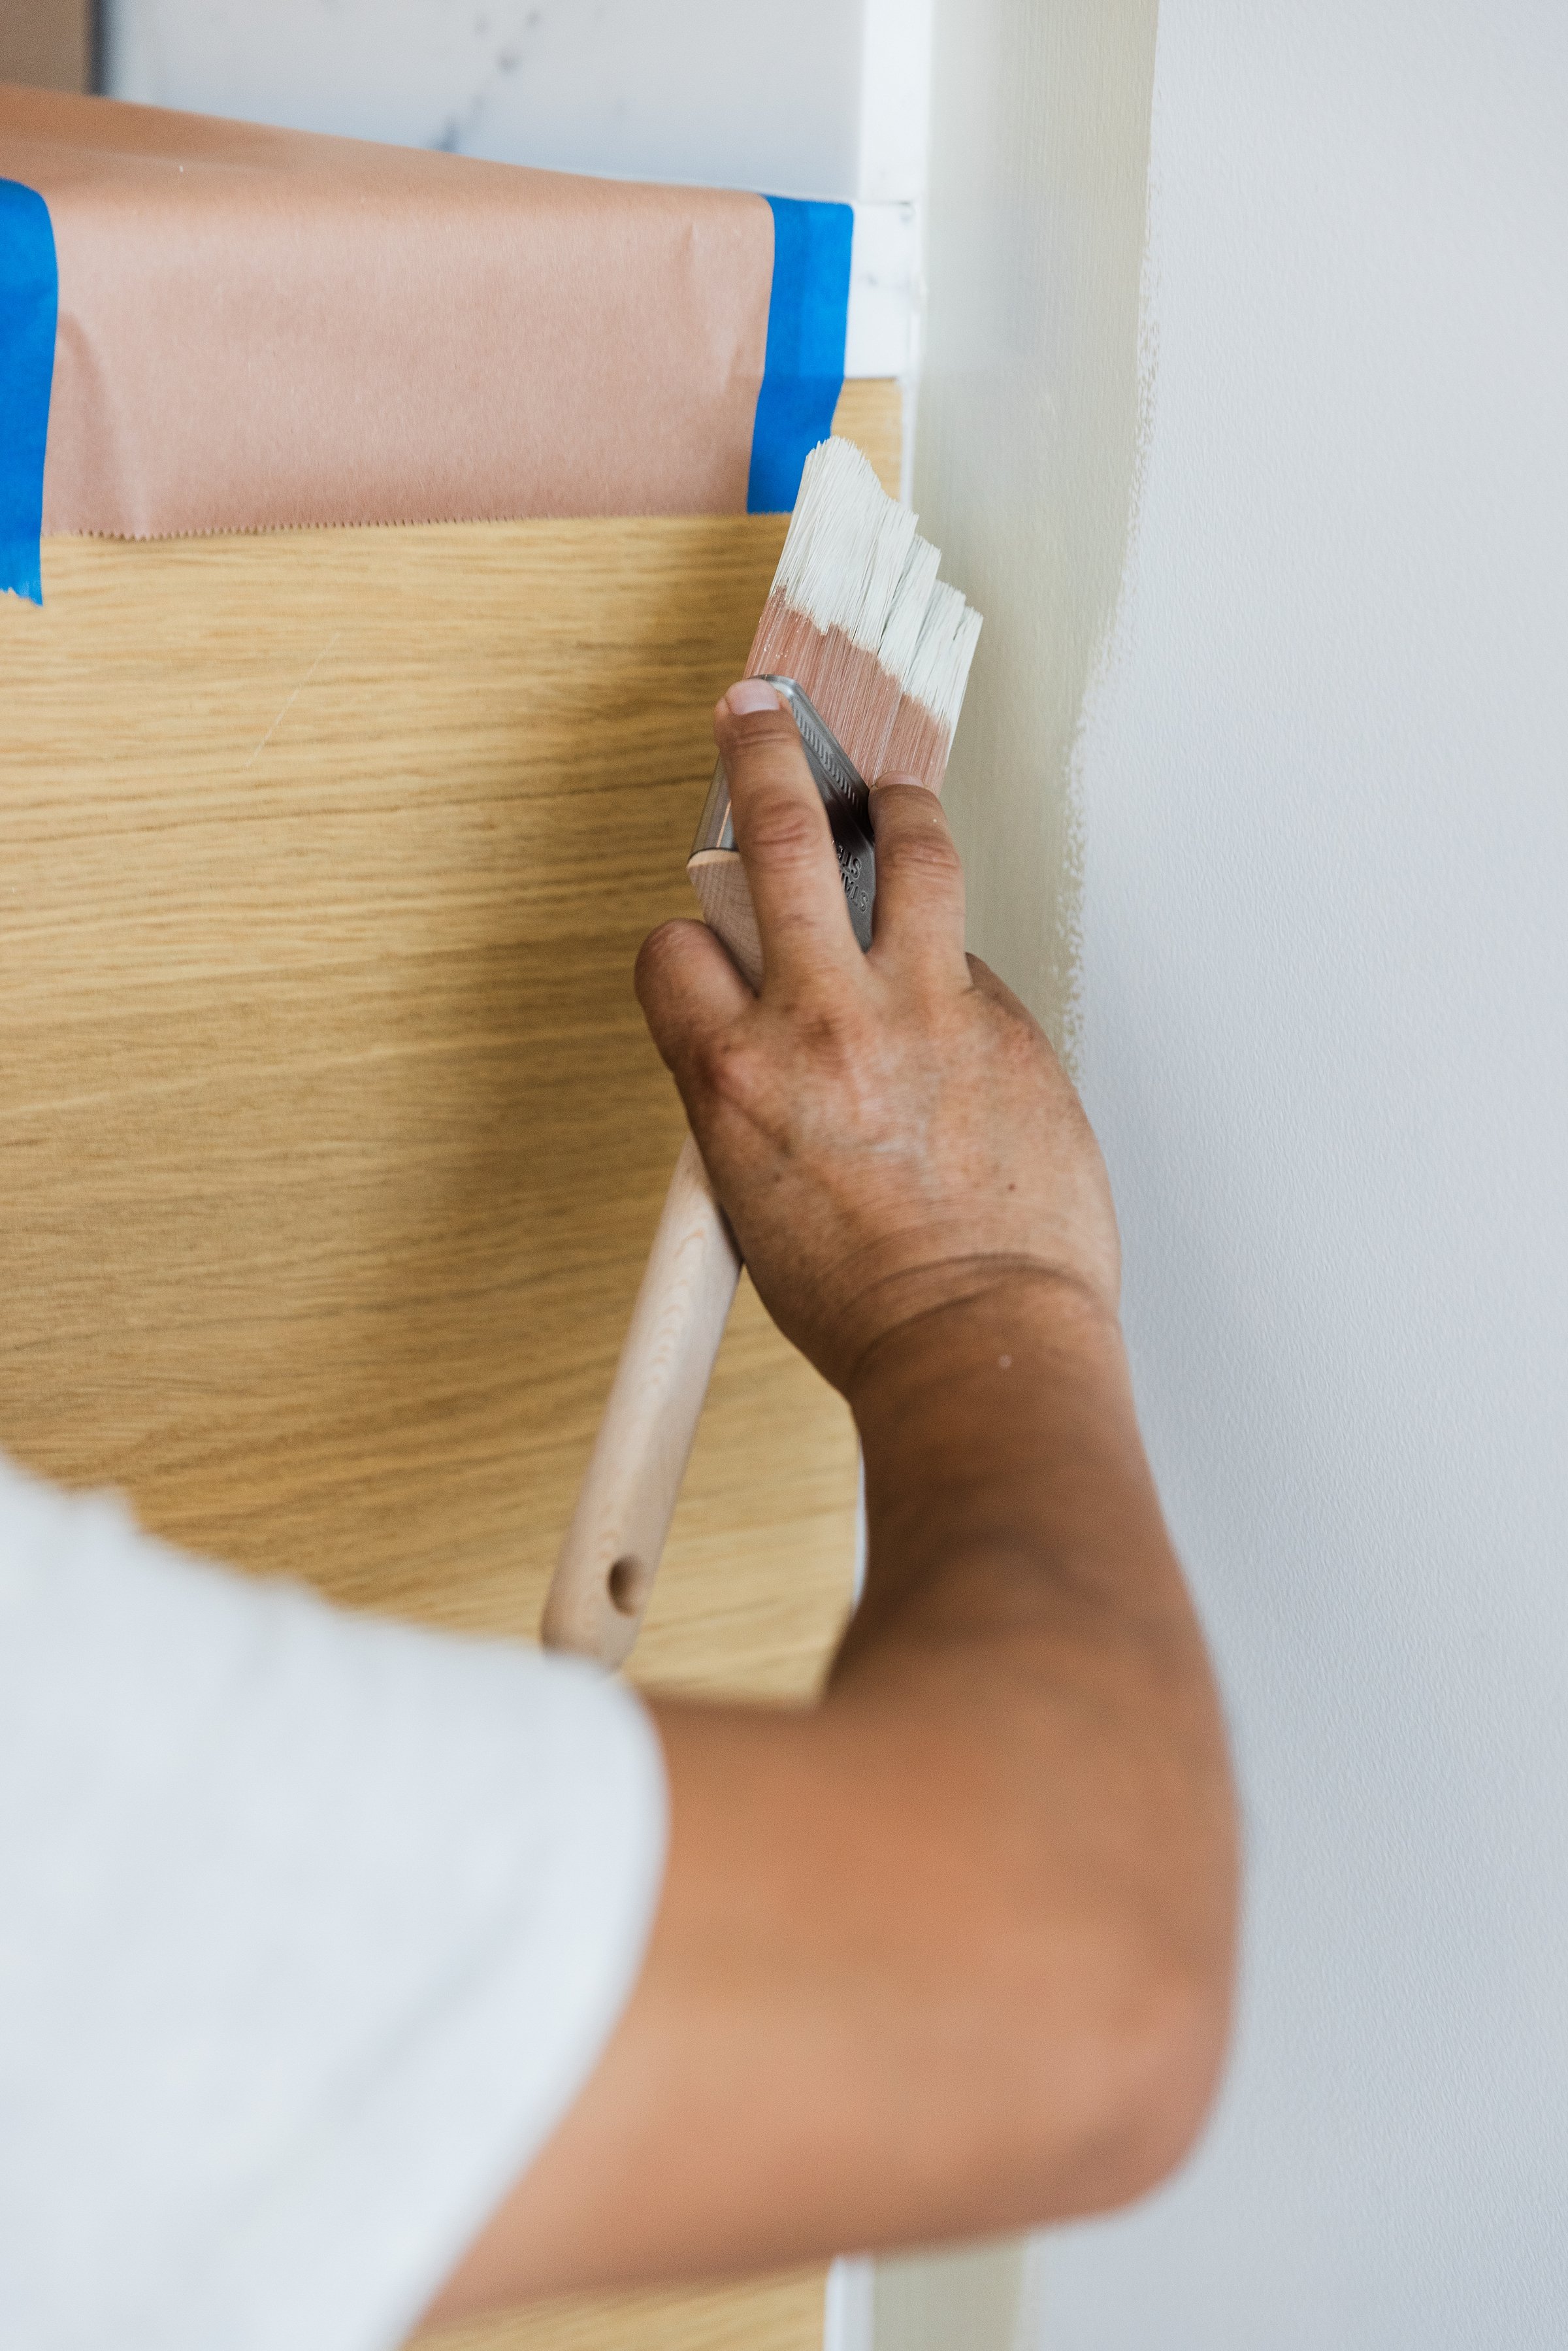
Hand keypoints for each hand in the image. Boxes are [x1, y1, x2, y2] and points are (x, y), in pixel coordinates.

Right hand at [635, 679, 1122, 1396]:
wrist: (977, 1342)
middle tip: (756, 714)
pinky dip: (955, 964)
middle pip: (783, 834)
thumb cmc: (863, 1301)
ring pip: (911, 848)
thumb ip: (745, 1092)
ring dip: (893, 806)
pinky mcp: (1006, 1022)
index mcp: (737, 1076)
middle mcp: (825, 1021)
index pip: (673, 950)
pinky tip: (954, 1015)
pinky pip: (973, 957)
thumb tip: (761, 1035)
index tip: (702, 942)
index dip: (685, 946)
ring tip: (887, 797)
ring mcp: (926, 1011)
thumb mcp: (750, 1197)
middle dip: (760, 751)